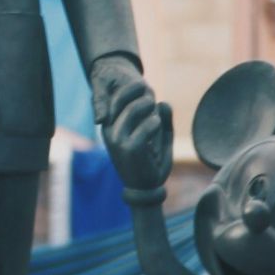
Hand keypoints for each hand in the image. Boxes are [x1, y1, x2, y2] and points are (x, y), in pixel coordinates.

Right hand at [94, 56, 170, 190]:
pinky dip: (154, 123)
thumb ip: (163, 120)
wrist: (145, 189)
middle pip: (122, 99)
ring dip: (148, 106)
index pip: (114, 98)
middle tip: (151, 98)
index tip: (144, 85)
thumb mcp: (158, 137)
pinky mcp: (130, 149)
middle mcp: (110, 131)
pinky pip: (145, 127)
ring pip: (134, 110)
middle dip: (140, 94)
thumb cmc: (151, 162)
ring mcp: (118, 140)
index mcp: (110, 127)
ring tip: (155, 112)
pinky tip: (157, 124)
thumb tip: (164, 102)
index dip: (129, 88)